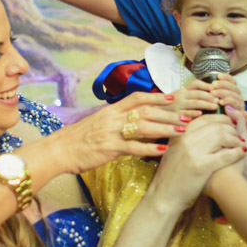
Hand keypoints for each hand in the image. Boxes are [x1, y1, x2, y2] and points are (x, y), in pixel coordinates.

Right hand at [52, 91, 182, 173]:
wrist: (59, 150)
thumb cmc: (79, 138)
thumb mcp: (98, 122)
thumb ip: (115, 119)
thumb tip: (132, 118)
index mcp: (111, 110)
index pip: (137, 98)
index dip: (156, 96)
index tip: (173, 96)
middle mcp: (113, 118)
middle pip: (147, 112)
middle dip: (169, 113)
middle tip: (188, 116)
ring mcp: (112, 132)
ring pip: (144, 127)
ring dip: (166, 128)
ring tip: (182, 131)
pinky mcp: (110, 148)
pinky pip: (134, 147)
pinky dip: (150, 148)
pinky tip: (164, 150)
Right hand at [149, 113, 245, 208]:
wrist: (163, 197)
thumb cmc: (171, 176)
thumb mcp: (172, 150)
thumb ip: (184, 137)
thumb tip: (202, 125)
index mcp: (179, 134)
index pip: (205, 118)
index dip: (221, 118)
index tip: (230, 123)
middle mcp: (185, 140)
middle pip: (215, 125)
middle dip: (231, 128)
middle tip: (238, 133)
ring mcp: (192, 152)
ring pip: (222, 136)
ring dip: (235, 139)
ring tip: (240, 143)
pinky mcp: (201, 167)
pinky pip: (225, 154)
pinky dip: (236, 152)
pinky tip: (242, 153)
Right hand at [168, 79, 220, 115]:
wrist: (154, 114)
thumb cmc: (169, 107)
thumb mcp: (179, 98)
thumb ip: (192, 95)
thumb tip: (210, 95)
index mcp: (182, 90)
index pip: (195, 84)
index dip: (206, 85)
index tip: (215, 87)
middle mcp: (180, 96)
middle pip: (198, 93)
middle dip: (209, 96)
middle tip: (218, 99)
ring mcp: (178, 106)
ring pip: (195, 103)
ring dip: (206, 104)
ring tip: (215, 106)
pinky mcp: (175, 116)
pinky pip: (186, 114)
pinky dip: (194, 113)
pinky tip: (201, 114)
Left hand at [209, 73, 245, 115]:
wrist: (234, 131)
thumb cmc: (220, 116)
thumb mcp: (216, 104)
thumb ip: (216, 95)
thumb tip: (210, 84)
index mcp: (234, 93)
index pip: (232, 82)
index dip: (226, 77)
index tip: (218, 75)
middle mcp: (239, 98)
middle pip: (233, 87)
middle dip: (223, 84)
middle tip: (213, 85)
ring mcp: (240, 105)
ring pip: (235, 95)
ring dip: (224, 92)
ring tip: (214, 93)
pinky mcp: (241, 113)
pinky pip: (236, 105)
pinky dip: (229, 102)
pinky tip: (221, 102)